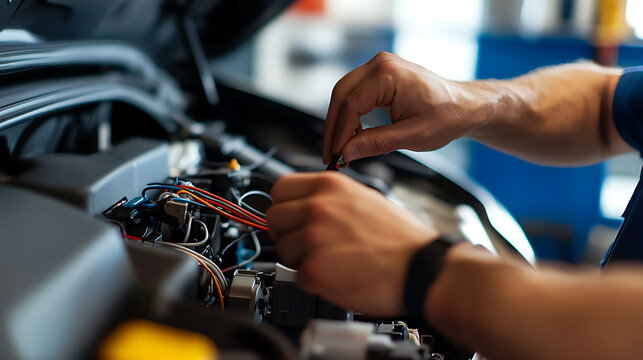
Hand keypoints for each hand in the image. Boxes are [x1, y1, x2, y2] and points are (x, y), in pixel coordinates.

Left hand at [266, 172, 437, 315]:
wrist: (421, 268)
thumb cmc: (401, 238)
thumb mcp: (364, 198)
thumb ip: (330, 199)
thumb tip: (305, 204)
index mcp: (329, 186)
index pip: (279, 189)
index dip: (286, 206)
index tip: (292, 217)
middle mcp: (317, 208)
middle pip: (273, 219)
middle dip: (288, 233)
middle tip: (310, 244)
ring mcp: (313, 239)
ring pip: (282, 250)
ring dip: (301, 259)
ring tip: (332, 261)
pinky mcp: (314, 270)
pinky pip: (297, 276)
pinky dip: (314, 282)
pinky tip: (337, 276)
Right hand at [323, 52, 485, 163]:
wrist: (464, 106)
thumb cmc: (446, 117)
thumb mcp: (412, 136)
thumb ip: (376, 143)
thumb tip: (346, 153)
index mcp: (388, 75)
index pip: (351, 104)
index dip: (340, 133)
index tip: (335, 155)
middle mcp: (380, 64)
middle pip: (341, 95)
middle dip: (333, 127)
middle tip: (330, 154)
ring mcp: (379, 66)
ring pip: (344, 93)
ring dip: (339, 121)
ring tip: (339, 148)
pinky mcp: (380, 74)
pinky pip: (355, 93)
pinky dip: (350, 114)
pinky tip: (353, 135)